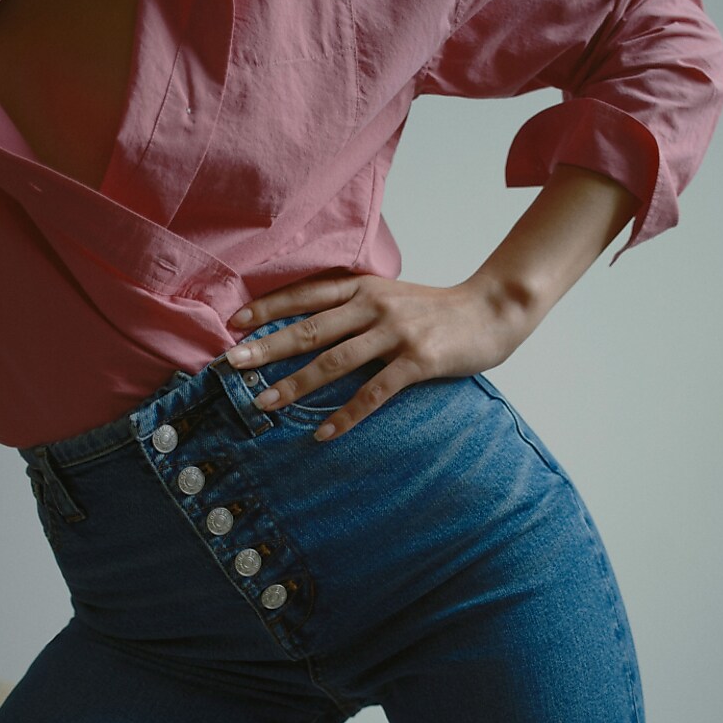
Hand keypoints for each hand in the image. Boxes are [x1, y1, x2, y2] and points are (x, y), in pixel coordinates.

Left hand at [225, 271, 528, 440]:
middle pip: (310, 328)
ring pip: (335, 360)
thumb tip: (311, 324)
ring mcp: (396, 333)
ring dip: (296, 384)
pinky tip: (323, 434)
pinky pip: (374, 391)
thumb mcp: (391, 295)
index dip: (269, 307)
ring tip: (264, 404)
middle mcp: (374, 306)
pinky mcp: (417, 360)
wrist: (491, 310)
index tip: (235, 323)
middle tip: (232, 363)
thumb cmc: (435, 309)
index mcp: (363, 288)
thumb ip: (355, 305)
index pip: (306, 295)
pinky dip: (346, 415)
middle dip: (268, 347)